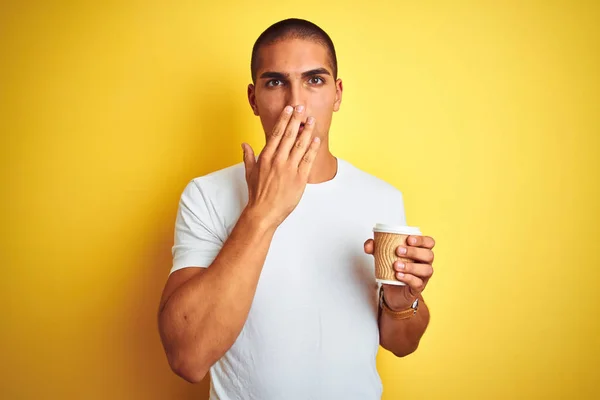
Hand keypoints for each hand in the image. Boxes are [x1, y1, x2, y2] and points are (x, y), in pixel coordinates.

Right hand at [242, 105, 320, 227]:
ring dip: (307, 131)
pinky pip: (308, 160)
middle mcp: (278, 160)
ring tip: (312, 120)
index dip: (284, 120)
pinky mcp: (299, 178)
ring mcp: (289, 169)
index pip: (276, 134)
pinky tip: (316, 139)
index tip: (289, 109)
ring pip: (300, 145)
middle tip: (302, 107)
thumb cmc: (257, 194)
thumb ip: (248, 156)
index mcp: (266, 157)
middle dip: (296, 120)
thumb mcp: (249, 173)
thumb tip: (244, 144)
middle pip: (289, 135)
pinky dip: (313, 149)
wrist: (263, 212)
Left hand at [364, 235, 435, 310]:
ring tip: (396, 265)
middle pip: (429, 255)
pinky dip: (408, 278)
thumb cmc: (393, 269)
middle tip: (398, 251)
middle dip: (414, 251)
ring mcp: (423, 276)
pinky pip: (418, 283)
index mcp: (420, 251)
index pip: (429, 242)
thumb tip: (369, 244)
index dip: (422, 240)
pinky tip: (398, 275)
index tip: (408, 239)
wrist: (392, 290)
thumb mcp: (384, 256)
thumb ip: (376, 248)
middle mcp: (425, 263)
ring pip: (426, 270)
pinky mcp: (418, 288)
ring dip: (411, 266)